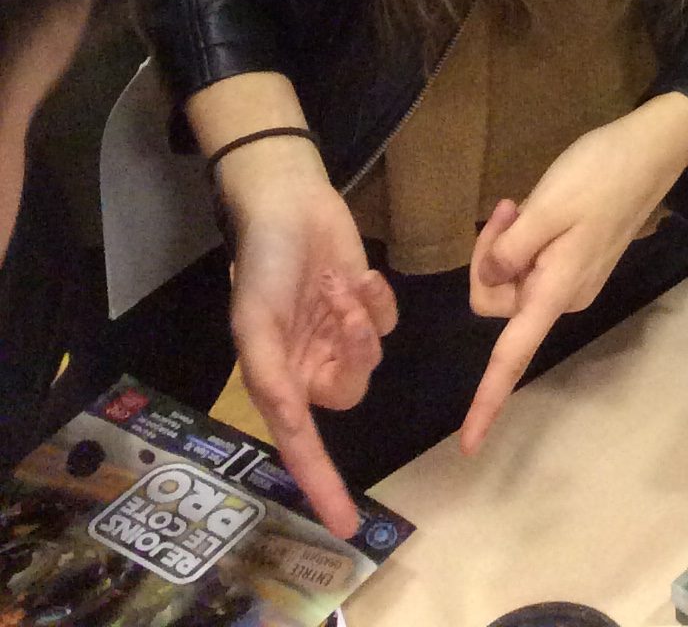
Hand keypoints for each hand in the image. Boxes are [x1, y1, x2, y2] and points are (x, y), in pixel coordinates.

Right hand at [222, 141, 396, 538]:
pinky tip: (357, 274)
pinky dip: (376, 298)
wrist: (290, 202)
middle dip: (352, 350)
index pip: (304, 448)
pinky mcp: (366, 305)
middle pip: (352, 390)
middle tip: (336, 308)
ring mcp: (339, 336)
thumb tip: (292, 423)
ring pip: (374, 356)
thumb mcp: (256, 321)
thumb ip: (273, 376)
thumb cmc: (266, 263)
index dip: (324, 487)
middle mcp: (310, 365)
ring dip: (360, 318)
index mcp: (279, 379)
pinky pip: (390, 321)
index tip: (347, 525)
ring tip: (338, 284)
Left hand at [461, 91, 687, 454]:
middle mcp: (564, 298)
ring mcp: (573, 282)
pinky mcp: (578, 263)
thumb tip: (491, 279)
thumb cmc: (600, 174)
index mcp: (556, 291)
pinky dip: (522, 241)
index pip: (513, 355)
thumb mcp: (547, 204)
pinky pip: (531, 267)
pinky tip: (533, 208)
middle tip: (506, 209)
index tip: (469, 446)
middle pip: (498, 301)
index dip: (489, 401)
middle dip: (488, 259)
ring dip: (506, 245)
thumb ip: (509, 248)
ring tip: (522, 203)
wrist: (653, 150)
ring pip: (512, 282)